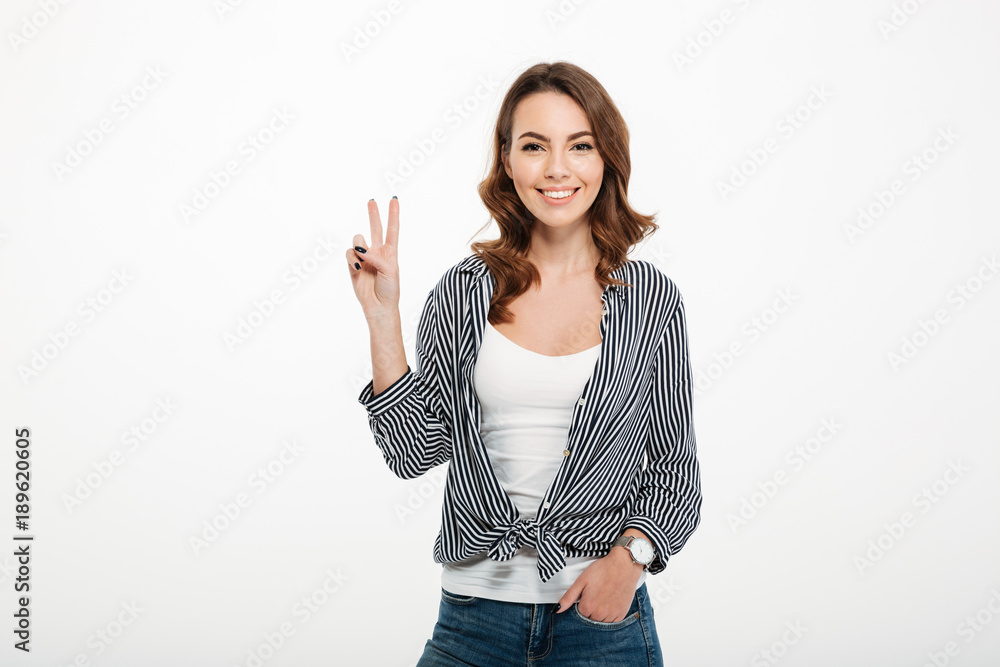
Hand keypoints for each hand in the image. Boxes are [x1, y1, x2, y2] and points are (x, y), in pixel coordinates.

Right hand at [347, 198, 400, 317]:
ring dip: (359, 247)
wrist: (379, 306)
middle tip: (371, 201)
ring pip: (357, 240)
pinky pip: (349, 254)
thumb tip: (359, 249)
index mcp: (390, 252)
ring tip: (363, 261)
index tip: (394, 199)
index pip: (392, 229)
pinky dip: (352, 258)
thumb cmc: (390, 289)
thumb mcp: (390, 270)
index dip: (393, 214)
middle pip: (375, 228)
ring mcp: (364, 258)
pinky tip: (357, 267)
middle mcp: (377, 252)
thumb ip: (376, 257)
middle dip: (373, 214)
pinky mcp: (352, 265)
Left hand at [554, 546, 643, 621]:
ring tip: (603, 597)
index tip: (587, 594)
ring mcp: (612, 615)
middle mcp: (600, 614)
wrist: (624, 565)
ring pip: (600, 621)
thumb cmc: (602, 570)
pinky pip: (612, 621)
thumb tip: (557, 610)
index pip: (579, 613)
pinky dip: (610, 614)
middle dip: (590, 609)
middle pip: (590, 618)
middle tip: (596, 594)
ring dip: (600, 613)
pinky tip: (611, 601)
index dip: (582, 603)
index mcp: (587, 607)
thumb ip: (568, 597)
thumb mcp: (581, 581)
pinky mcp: (622, 614)